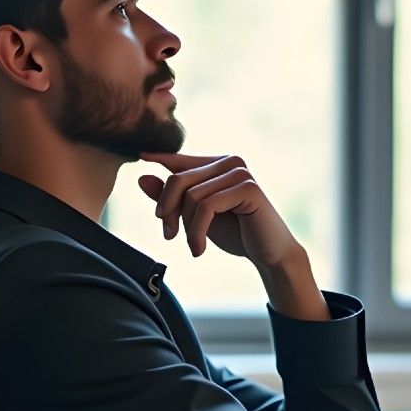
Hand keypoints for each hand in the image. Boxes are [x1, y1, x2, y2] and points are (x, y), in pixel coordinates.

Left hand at [137, 152, 300, 268]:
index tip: (142, 155)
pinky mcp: (248, 188)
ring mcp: (240, 172)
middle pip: (179, 179)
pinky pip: (207, 206)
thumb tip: (141, 177)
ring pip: (191, 195)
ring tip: (193, 247)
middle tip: (168, 235)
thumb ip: (173, 198)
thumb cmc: (236, 233)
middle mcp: (229, 162)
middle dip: (167, 210)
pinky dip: (197, 231)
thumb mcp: (197, 216)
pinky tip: (199, 249)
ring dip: (186, 227)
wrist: (269, 254)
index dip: (160, 157)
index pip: (180, 160)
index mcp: (218, 165)